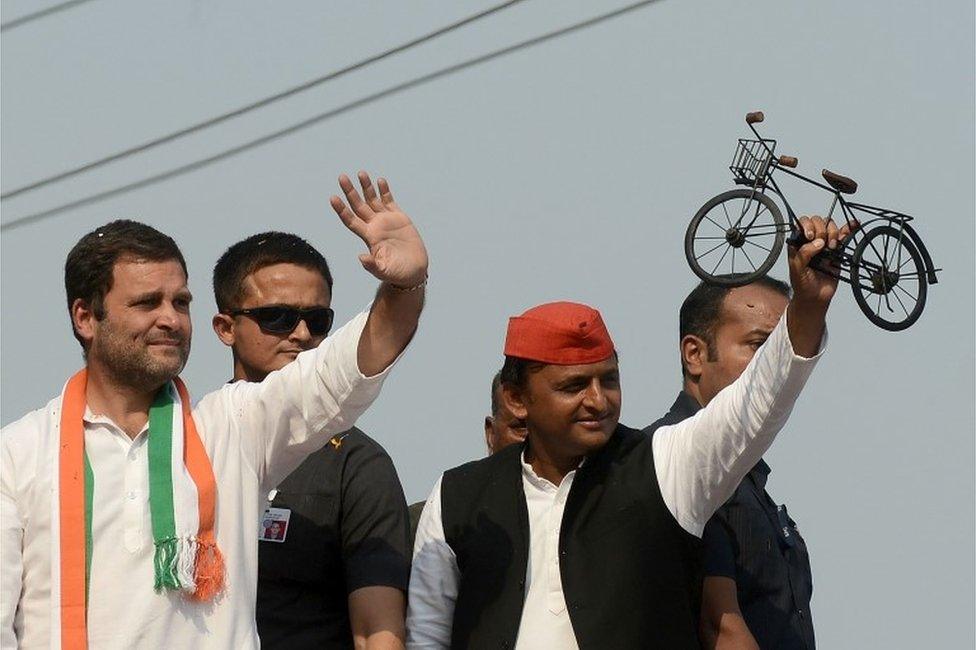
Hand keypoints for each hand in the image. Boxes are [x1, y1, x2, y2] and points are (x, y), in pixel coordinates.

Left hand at [330, 172, 428, 287]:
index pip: (351, 220)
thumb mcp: (384, 271)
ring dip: (366, 187)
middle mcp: (374, 226)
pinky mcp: (399, 218)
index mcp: (369, 237)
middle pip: (358, 205)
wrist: (413, 271)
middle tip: (341, 177)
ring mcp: (386, 221)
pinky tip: (380, 181)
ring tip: (361, 173)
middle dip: (350, 191)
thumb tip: (360, 257)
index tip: (333, 197)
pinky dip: (385, 191)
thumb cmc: (397, 273)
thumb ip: (372, 265)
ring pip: (372, 200)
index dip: (341, 209)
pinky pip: (389, 201)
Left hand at [787, 215, 856, 308]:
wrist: (816, 297)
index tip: (811, 236)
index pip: (802, 223)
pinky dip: (849, 228)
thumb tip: (818, 242)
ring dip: (833, 233)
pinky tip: (853, 224)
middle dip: (822, 230)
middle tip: (822, 246)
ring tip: (832, 247)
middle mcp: (811, 241)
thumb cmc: (802, 284)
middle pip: (818, 222)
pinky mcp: (837, 250)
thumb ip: (803, 254)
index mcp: (798, 243)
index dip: (808, 226)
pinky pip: (844, 235)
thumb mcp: (797, 269)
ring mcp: (824, 244)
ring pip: (830, 226)